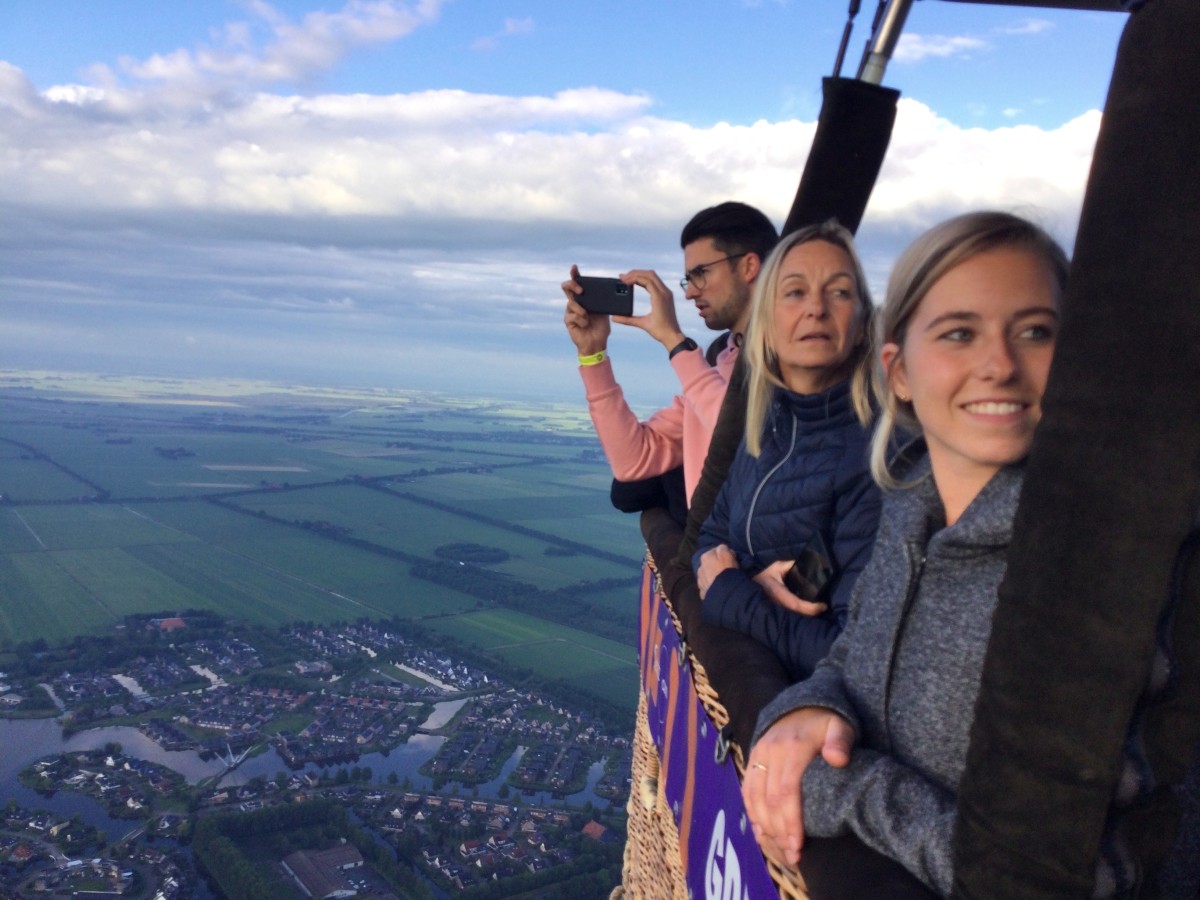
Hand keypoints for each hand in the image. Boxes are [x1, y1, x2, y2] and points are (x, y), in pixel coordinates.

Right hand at [562, 265, 609, 355]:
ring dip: (581, 310)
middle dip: (573, 285)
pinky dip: (581, 320)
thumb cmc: (601, 326)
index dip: (574, 274)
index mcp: (584, 298)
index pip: (577, 283)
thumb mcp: (604, 311)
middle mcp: (575, 302)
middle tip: (581, 290)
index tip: (575, 267)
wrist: (597, 343)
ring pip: (571, 302)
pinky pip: (572, 315)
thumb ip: (604, 300)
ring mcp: (570, 311)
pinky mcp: (568, 320)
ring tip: (588, 317)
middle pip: (567, 287)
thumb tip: (610, 290)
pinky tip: (586, 324)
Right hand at [614, 269, 686, 349]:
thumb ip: (627, 320)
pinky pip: (656, 282)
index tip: (622, 279)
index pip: (646, 280)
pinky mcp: (667, 295)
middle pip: (650, 274)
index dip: (633, 277)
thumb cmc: (660, 331)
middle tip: (623, 276)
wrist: (673, 336)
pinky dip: (646, 280)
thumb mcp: (643, 324)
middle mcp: (665, 292)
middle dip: (635, 273)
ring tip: (628, 278)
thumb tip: (614, 318)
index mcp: (659, 297)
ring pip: (653, 276)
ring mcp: (667, 293)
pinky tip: (637, 282)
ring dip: (641, 275)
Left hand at [697, 544, 737, 598]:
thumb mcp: (727, 554)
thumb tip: (722, 548)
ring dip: (713, 577)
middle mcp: (700, 568)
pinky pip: (708, 587)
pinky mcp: (703, 592)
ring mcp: (700, 581)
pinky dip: (712, 587)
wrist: (723, 593)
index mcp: (705, 557)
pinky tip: (719, 589)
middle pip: (710, 564)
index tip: (731, 559)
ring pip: (708, 576)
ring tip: (723, 581)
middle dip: (717, 565)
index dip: (724, 554)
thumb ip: (723, 548)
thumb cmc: (726, 571)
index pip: (716, 551)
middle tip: (727, 570)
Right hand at [743, 708, 854, 867]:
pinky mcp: (752, 758)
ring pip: (755, 796)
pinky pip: (747, 788)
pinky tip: (761, 832)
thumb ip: (841, 741)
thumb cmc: (826, 723)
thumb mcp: (840, 726)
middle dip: (779, 831)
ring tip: (779, 849)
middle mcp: (771, 751)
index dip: (791, 820)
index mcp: (793, 746)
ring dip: (765, 826)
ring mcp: (759, 754)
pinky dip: (752, 812)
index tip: (798, 845)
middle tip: (792, 855)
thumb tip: (837, 759)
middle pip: (770, 799)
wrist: (802, 706)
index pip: (787, 790)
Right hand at [753, 560, 828, 616]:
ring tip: (819, 609)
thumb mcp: (776, 568)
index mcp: (779, 594)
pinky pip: (792, 615)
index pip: (798, 605)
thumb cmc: (762, 577)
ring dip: (807, 615)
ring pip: (795, 617)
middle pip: (799, 615)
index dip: (811, 608)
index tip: (823, 606)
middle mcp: (778, 605)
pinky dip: (801, 614)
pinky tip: (809, 611)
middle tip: (824, 608)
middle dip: (812, 613)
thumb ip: (790, 565)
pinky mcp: (778, 612)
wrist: (746, 588)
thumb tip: (803, 564)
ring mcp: (777, 610)